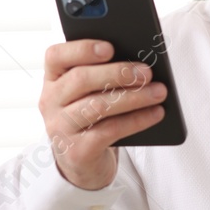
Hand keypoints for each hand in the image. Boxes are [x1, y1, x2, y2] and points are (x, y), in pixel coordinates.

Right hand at [38, 39, 168, 189]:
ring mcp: (61, 128)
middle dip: (118, 73)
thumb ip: (101, 75)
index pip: (55, 56)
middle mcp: (50, 102)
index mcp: (53, 80)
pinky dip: (137, 120)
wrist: (81, 161)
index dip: (82, 49)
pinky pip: (110, 131)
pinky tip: (155, 113)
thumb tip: (137, 62)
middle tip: (147, 72)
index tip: (110, 47)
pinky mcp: (78, 151)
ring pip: (98, 106)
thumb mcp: (88, 94)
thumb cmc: (90, 118)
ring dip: (133, 97)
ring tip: (159, 92)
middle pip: (81, 80)